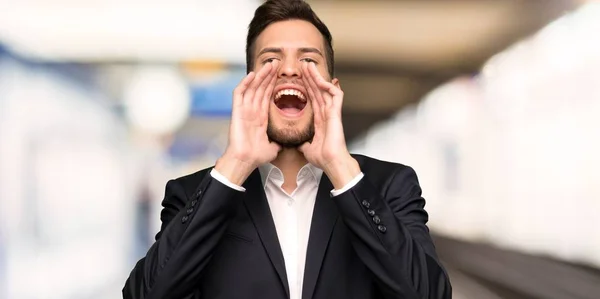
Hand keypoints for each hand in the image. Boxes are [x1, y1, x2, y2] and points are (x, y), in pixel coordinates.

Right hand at [216, 61, 280, 184]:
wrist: (246, 161)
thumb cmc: (256, 156)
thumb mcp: (273, 147)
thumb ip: (278, 141)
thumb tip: (285, 143)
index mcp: (261, 117)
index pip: (268, 96)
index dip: (273, 84)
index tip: (281, 75)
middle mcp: (252, 111)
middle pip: (261, 88)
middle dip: (269, 75)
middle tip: (277, 63)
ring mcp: (244, 110)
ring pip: (252, 87)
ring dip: (260, 75)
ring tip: (269, 64)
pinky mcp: (237, 111)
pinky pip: (239, 94)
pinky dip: (245, 83)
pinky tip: (252, 74)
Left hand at [299, 62, 359, 187]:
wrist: (331, 163)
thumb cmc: (323, 158)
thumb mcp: (308, 149)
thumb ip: (304, 143)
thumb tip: (300, 144)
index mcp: (320, 119)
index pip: (312, 98)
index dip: (306, 87)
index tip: (299, 77)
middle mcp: (326, 113)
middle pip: (318, 90)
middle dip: (311, 77)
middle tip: (303, 64)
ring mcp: (332, 112)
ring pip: (325, 89)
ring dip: (317, 77)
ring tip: (309, 66)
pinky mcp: (336, 114)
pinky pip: (335, 95)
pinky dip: (329, 86)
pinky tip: (321, 79)